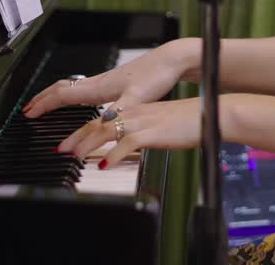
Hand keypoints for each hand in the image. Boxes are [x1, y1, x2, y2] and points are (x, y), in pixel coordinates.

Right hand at [21, 39, 192, 118]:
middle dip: (42, 99)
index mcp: (100, 87)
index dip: (43, 105)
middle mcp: (99, 82)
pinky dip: (71, 95)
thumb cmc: (157, 76)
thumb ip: (120, 109)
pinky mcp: (115, 82)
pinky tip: (79, 101)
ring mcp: (106, 81)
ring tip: (45, 104)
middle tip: (27, 109)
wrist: (172, 60)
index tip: (27, 113)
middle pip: (62, 88)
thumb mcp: (138, 97)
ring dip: (55, 96)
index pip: (63, 95)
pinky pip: (83, 89)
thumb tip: (103, 119)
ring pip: (72, 87)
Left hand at [55, 98, 201, 166]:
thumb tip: (133, 146)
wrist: (213, 113)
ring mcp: (143, 121)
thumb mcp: (163, 126)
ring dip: (88, 144)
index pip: (103, 120)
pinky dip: (112, 154)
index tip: (70, 142)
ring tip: (74, 156)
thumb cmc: (192, 121)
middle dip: (77, 137)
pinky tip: (103, 165)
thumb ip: (146, 134)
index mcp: (138, 111)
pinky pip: (126, 143)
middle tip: (61, 149)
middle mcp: (136, 113)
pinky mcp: (152, 132)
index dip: (84, 131)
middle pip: (98, 124)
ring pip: (107, 131)